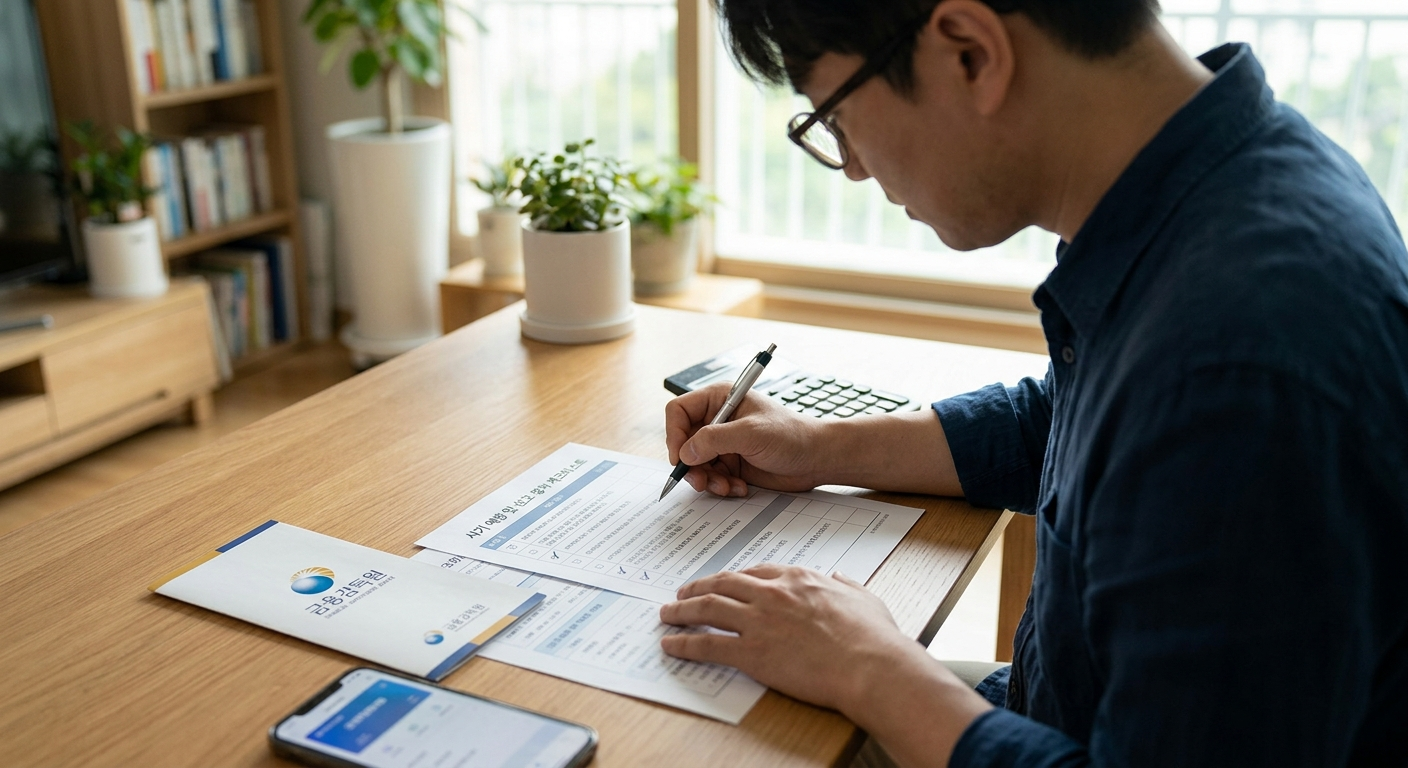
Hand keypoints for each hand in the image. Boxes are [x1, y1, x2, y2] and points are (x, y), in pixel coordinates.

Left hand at [657, 563, 920, 712]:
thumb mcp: (863, 597)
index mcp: (798, 579)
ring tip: (668, 613)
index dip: (734, 577)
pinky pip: (707, 644)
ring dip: (682, 609)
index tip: (723, 581)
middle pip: (723, 583)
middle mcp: (772, 594)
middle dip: (699, 586)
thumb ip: (846, 584)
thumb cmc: (873, 637)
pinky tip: (670, 644)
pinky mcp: (751, 652)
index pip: (755, 572)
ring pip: (708, 608)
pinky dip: (684, 643)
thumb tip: (839, 577)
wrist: (870, 665)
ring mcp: (759, 621)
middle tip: (683, 591)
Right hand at [665, 382, 831, 496]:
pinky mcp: (731, 463)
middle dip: (690, 464)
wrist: (817, 459)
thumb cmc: (792, 435)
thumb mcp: (751, 433)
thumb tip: (686, 452)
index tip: (681, 457)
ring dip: (706, 479)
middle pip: (683, 442)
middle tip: (700, 481)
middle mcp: (718, 420)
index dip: (674, 434)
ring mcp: (724, 443)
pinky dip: (720, 486)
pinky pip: (711, 477)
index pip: (679, 411)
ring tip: (725, 486)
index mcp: (719, 399)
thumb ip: (715, 439)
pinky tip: (739, 487)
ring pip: (695, 464)